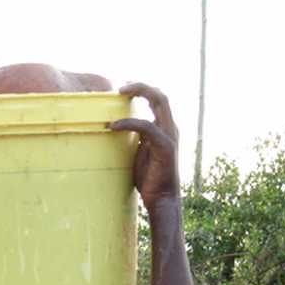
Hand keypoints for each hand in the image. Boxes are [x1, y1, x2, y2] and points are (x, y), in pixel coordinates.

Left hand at [109, 83, 179, 212]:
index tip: (123, 89)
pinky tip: (114, 126)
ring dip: (140, 92)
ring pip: (160, 102)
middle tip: (121, 86)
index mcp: (165, 128)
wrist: (161, 198)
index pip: (158, 101)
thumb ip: (135, 139)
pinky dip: (129, 123)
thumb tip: (116, 129)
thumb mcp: (139, 152)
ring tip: (119, 92)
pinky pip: (146, 126)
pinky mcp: (165, 146)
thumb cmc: (149, 178)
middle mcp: (170, 128)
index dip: (143, 90)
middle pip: (160, 96)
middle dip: (141, 86)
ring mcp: (170, 135)